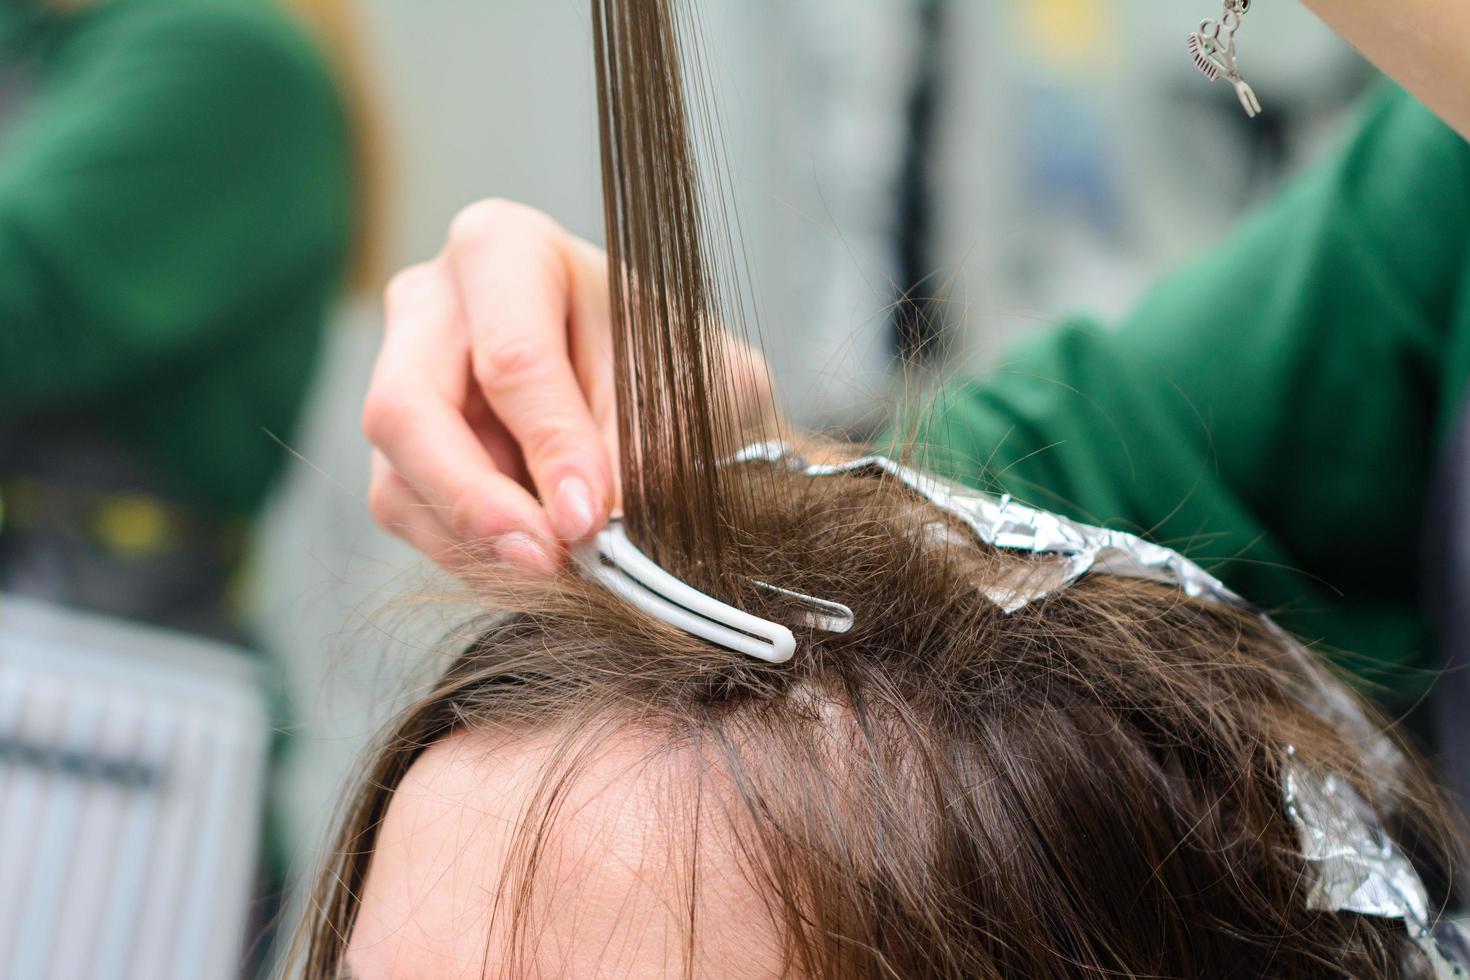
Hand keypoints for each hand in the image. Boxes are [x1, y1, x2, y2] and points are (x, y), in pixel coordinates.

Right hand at [362, 200, 771, 573]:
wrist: (663, 394)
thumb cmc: (669, 366)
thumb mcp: (678, 391)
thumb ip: (635, 447)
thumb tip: (582, 522)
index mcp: (504, 249)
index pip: (511, 357)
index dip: (551, 446)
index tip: (590, 517)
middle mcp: (429, 301)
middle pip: (408, 410)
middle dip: (477, 501)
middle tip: (547, 560)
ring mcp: (398, 374)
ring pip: (397, 476)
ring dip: (476, 540)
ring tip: (554, 572)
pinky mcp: (398, 448)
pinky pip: (405, 513)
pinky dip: (469, 553)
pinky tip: (532, 565)